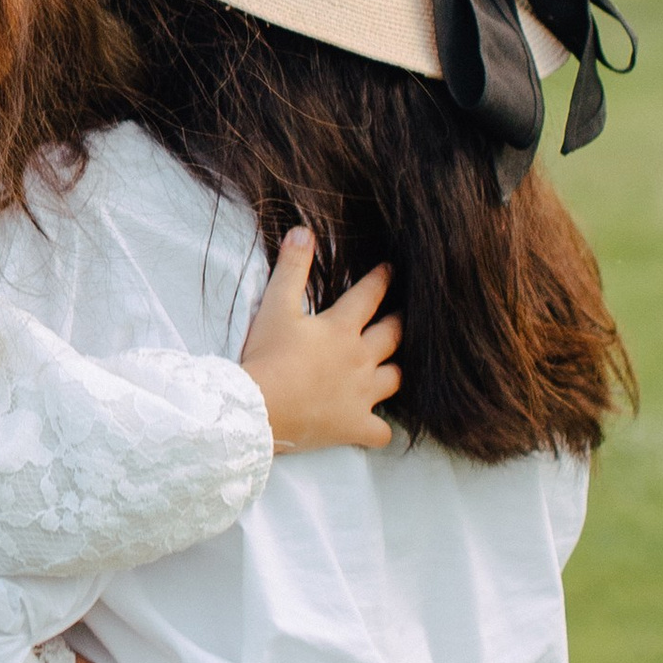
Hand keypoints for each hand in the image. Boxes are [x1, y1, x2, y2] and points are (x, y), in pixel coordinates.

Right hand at [240, 226, 401, 454]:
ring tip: (393, 364)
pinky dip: (380, 428)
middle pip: (393, 336)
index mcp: (341, 328)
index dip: (382, 279)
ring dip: (395, 371)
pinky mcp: (354, 426)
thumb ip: (291, 268)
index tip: (392, 268)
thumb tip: (303, 230)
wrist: (258, 407)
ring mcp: (361, 396)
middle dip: (401, 322)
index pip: (370, 295)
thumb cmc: (266, 355)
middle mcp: (360, 359)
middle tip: (405, 314)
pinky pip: (380, 431)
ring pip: (394, 380)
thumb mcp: (275, 307)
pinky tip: (377, 426)